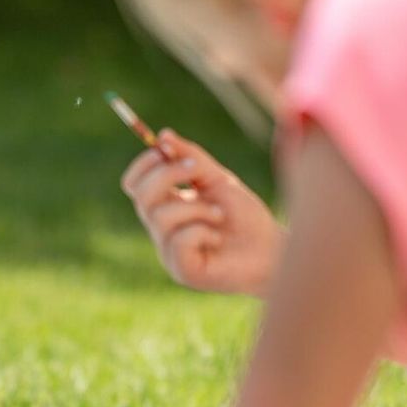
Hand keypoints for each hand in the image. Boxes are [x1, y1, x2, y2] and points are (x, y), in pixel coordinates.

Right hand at [121, 129, 283, 295]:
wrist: (272, 250)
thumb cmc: (245, 217)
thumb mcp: (218, 179)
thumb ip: (191, 157)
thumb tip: (163, 135)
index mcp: (165, 206)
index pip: (135, 184)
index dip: (144, 164)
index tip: (165, 149)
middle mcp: (161, 229)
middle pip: (140, 196)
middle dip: (167, 175)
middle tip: (197, 168)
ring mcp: (168, 251)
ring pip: (160, 216)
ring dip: (196, 207)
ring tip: (219, 214)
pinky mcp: (182, 271)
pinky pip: (178, 240)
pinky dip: (202, 231)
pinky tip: (218, 238)